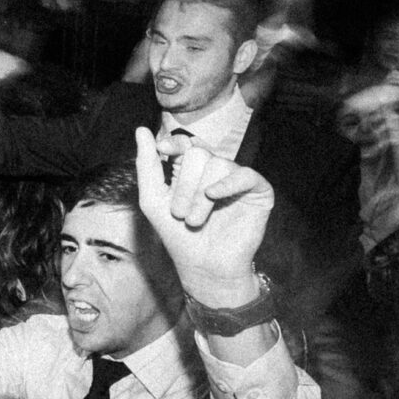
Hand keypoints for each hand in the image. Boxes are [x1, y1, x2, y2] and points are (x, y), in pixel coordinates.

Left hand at [133, 128, 272, 297]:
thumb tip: (141, 130)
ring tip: (194, 221)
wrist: (203, 268)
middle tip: (179, 214)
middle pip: (198, 153)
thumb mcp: (153, 200)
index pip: (186, 143)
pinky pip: (246, 174)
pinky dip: (227, 183)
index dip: (175, 143)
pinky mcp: (258, 191)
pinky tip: (214, 195)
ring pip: (218, 164)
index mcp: (192, 170)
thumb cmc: (178, 236)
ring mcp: (237, 179)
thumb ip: (147, 166)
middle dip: (184, 185)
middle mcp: (216, 170)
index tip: (163, 151)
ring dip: (200, 195)